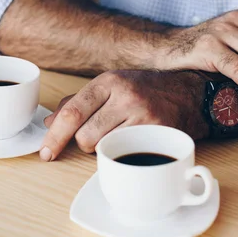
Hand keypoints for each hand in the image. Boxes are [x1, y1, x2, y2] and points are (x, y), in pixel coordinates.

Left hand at [39, 71, 208, 160]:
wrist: (191, 93)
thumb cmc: (148, 91)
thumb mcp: (112, 87)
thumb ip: (78, 103)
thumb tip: (49, 123)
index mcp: (109, 82)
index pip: (73, 112)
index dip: (55, 136)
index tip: (46, 153)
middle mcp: (125, 96)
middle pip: (85, 136)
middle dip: (86, 144)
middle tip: (101, 136)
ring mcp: (143, 115)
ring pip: (104, 148)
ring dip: (106, 150)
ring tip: (121, 137)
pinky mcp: (157, 133)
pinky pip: (126, 154)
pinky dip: (124, 154)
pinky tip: (134, 144)